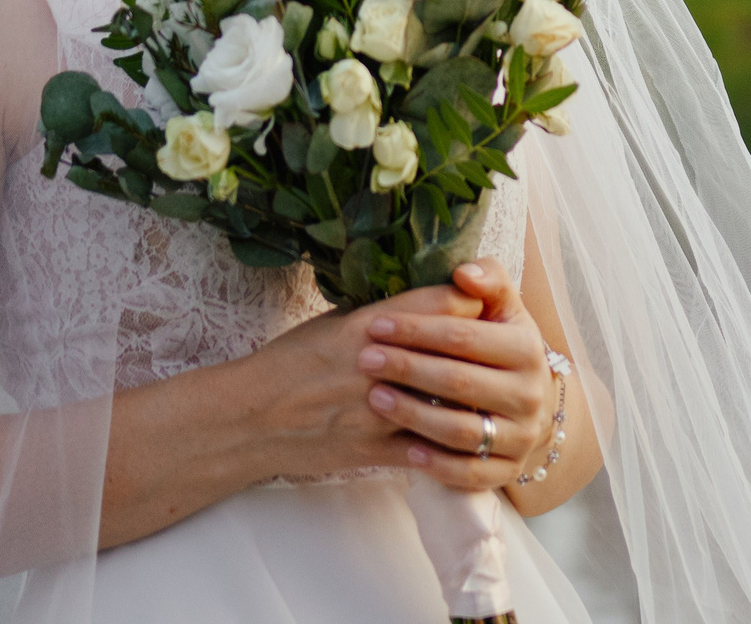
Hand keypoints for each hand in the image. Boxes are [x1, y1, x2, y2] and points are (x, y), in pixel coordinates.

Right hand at [229, 281, 486, 480]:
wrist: (249, 419)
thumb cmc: (291, 362)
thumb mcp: (337, 322)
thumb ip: (387, 314)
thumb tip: (434, 300)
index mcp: (369, 326)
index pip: (446, 306)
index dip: (473, 304)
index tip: (486, 305)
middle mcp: (378, 366)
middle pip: (457, 353)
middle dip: (484, 351)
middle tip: (500, 349)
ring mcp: (377, 413)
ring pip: (450, 405)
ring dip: (474, 399)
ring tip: (490, 392)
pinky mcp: (373, 450)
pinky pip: (429, 449)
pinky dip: (450, 442)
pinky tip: (464, 434)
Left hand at [358, 260, 552, 492]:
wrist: (528, 400)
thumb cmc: (499, 346)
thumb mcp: (501, 309)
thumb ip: (488, 280)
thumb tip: (463, 274)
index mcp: (528, 349)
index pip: (466, 337)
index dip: (418, 329)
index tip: (376, 324)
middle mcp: (531, 395)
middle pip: (460, 382)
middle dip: (407, 369)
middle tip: (365, 360)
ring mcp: (522, 437)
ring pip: (462, 430)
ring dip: (414, 414)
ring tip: (375, 398)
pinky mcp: (509, 471)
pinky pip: (469, 473)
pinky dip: (437, 463)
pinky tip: (405, 448)